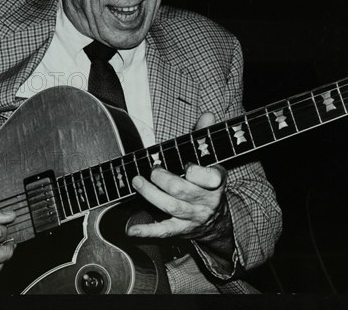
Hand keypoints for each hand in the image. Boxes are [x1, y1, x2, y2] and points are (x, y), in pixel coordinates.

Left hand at [127, 113, 233, 256]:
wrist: (216, 220)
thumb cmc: (207, 182)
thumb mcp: (210, 159)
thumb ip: (204, 136)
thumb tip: (208, 114)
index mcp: (216, 181)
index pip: (210, 178)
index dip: (197, 171)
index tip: (188, 164)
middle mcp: (206, 201)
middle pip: (182, 190)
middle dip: (163, 178)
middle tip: (152, 169)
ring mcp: (193, 217)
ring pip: (170, 207)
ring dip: (150, 194)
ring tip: (136, 181)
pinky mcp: (180, 230)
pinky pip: (163, 231)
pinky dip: (146, 231)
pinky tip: (130, 230)